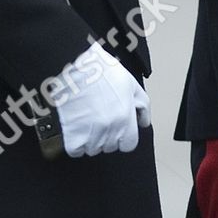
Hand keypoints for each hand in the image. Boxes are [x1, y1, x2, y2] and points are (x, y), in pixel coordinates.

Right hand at [54, 43, 149, 157]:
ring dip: (91, 140)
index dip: (123, 137)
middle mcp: (110, 128)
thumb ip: (142, 105)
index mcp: (126, 117)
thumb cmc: (101, 71)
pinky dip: (75, 144)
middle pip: (110, 146)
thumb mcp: (131, 83)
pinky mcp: (73, 136)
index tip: (117, 130)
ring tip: (87, 121)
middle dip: (107, 136)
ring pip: (93, 149)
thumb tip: (144, 122)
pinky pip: (76, 151)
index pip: (129, 144)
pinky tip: (77, 129)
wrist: (73, 65)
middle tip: (100, 120)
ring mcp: (91, 134)